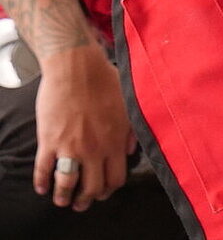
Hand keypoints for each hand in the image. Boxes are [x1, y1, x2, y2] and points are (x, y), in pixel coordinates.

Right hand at [34, 44, 130, 210]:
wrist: (76, 68)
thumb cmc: (105, 82)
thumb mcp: (128, 106)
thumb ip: (131, 132)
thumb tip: (131, 151)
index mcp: (115, 142)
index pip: (116, 178)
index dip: (109, 189)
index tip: (103, 192)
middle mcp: (94, 149)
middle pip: (92, 186)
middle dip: (87, 199)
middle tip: (82, 204)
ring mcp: (70, 147)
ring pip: (67, 183)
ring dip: (64, 197)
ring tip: (62, 201)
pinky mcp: (49, 140)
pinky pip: (44, 169)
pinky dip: (42, 182)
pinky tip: (42, 188)